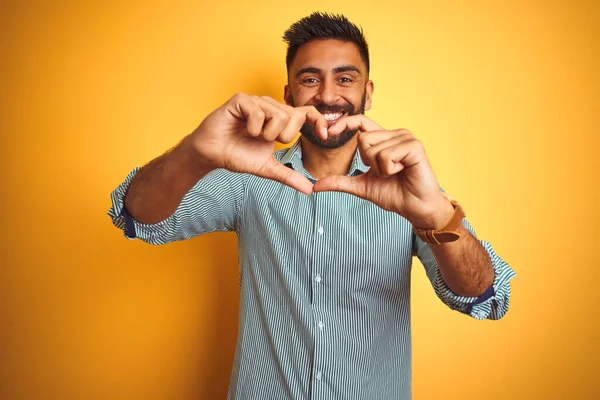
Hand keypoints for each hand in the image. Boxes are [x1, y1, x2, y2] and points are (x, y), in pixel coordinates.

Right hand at [191, 93, 327, 193]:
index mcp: (279, 119)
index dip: (318, 121)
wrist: (212, 154)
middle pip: (294, 117)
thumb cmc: (237, 155)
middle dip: (282, 136)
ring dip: (265, 134)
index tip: (325, 135)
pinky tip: (242, 129)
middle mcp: (270, 106)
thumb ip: (288, 176)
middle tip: (264, 141)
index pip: (307, 113)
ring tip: (251, 135)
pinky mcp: (241, 100)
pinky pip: (259, 113)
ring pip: (278, 115)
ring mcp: (256, 101)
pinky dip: (253, 127)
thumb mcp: (268, 168)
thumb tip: (309, 190)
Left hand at [313, 115, 453, 228]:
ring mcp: (406, 138)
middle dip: (369, 163)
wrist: (416, 208)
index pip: (360, 122)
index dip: (344, 123)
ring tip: (396, 173)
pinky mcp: (414, 146)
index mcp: (384, 139)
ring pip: (373, 148)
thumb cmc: (394, 195)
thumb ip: (340, 182)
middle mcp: (395, 134)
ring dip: (380, 169)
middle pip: (363, 140)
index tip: (328, 132)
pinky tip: (403, 172)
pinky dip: (389, 169)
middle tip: (386, 172)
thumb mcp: (361, 187)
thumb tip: (315, 185)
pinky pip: (386, 155)